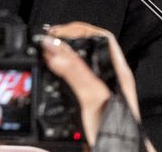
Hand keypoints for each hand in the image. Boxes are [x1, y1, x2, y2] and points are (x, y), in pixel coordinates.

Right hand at [41, 22, 152, 150]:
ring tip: (44, 53)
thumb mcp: (92, 97)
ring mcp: (97, 90)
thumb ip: (74, 71)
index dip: (79, 29)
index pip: (100, 35)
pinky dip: (57, 75)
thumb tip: (53, 48)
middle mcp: (108, 78)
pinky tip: (48, 77)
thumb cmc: (117, 132)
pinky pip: (70, 81)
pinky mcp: (86, 102)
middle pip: (86, 47)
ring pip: (77, 64)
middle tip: (46, 40)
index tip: (57, 33)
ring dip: (60, 57)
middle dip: (65, 40)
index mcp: (117, 70)